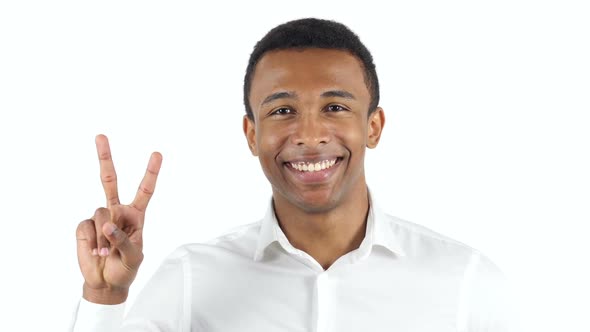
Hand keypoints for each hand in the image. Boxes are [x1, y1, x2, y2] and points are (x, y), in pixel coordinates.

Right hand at [75, 134, 162, 303]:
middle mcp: (117, 211)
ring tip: (106, 252)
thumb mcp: (134, 258)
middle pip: (110, 180)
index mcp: (136, 215)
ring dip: (105, 236)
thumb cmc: (125, 268)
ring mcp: (99, 217)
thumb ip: (123, 241)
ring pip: (101, 213)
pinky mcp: (84, 227)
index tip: (157, 154)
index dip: (150, 172)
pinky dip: (92, 242)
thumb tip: (107, 225)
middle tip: (100, 136)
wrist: (106, 283)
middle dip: (105, 157)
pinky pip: (87, 227)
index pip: (145, 190)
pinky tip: (95, 251)